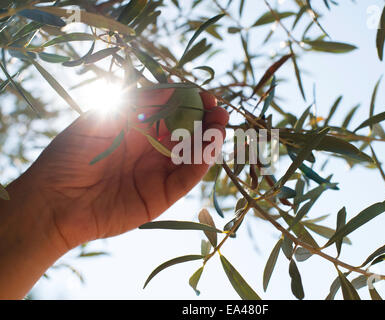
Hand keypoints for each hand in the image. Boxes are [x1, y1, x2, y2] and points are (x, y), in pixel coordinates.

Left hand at [29, 89, 227, 248]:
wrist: (54, 200)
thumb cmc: (71, 154)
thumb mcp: (103, 118)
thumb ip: (138, 104)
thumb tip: (171, 88)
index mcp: (137, 130)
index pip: (172, 113)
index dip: (190, 103)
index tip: (205, 95)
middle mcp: (151, 151)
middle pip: (187, 134)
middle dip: (206, 120)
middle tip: (219, 110)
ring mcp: (157, 174)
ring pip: (191, 156)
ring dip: (210, 140)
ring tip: (221, 124)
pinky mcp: (161, 197)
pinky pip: (186, 178)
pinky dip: (201, 163)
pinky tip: (210, 147)